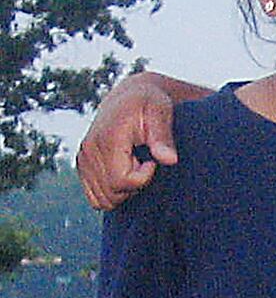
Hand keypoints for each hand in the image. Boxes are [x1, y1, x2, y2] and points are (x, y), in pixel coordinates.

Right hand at [76, 74, 178, 210]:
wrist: (130, 97)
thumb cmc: (149, 104)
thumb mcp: (160, 112)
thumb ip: (163, 137)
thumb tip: (170, 160)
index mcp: (106, 139)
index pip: (121, 181)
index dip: (144, 178)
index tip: (153, 160)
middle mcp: (88, 151)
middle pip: (112, 194)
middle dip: (135, 186)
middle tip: (145, 163)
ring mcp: (82, 160)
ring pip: (102, 200)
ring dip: (124, 191)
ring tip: (136, 167)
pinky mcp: (82, 166)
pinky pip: (95, 197)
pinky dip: (113, 193)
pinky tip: (126, 173)